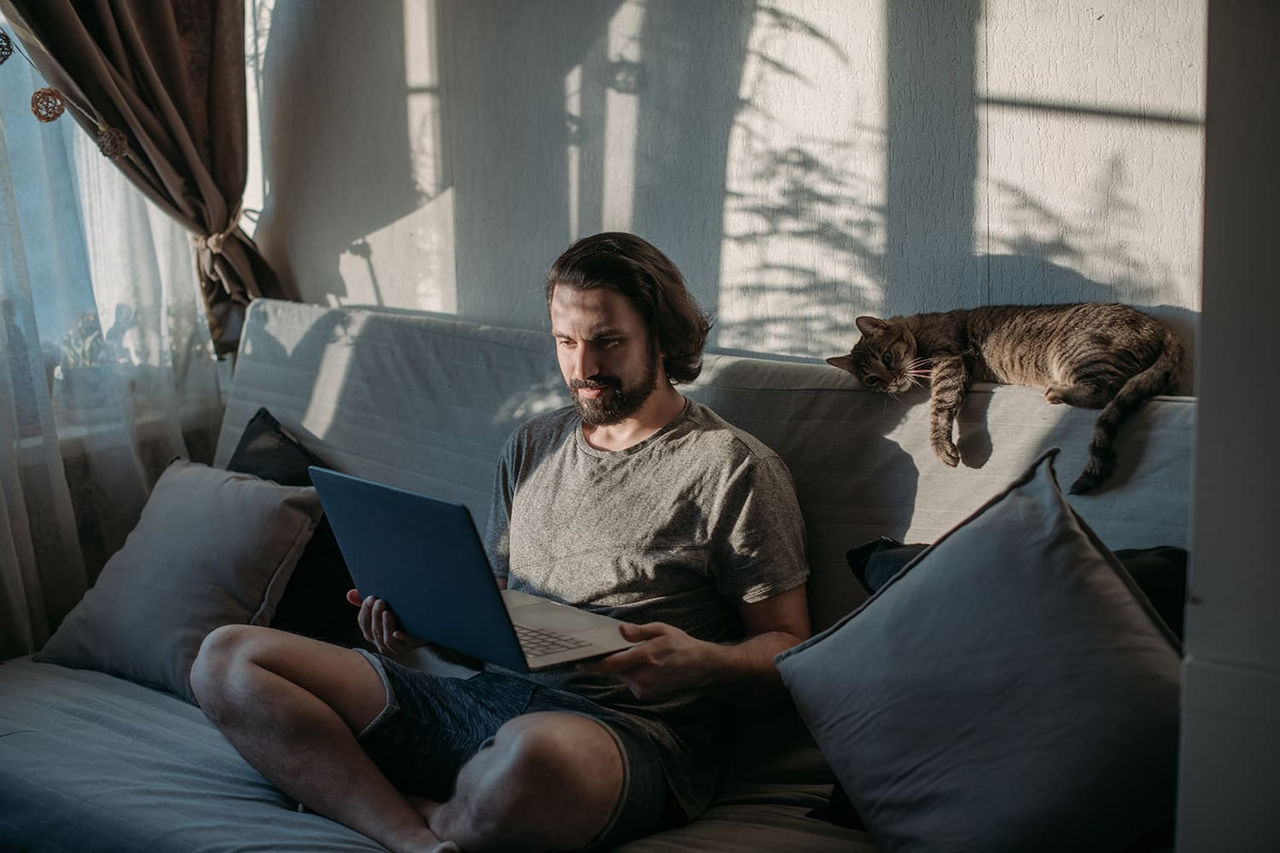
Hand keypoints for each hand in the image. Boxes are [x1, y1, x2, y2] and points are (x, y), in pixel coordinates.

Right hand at [345, 588, 425, 656]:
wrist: (427, 627)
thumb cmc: (401, 617)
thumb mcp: (385, 609)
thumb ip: (369, 604)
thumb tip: (350, 594)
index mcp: (374, 634)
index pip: (364, 625)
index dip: (365, 612)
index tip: (370, 598)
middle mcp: (383, 643)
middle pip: (374, 632)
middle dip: (375, 615)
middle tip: (380, 601)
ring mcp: (397, 646)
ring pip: (387, 640)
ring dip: (385, 625)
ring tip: (388, 612)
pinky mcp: (412, 646)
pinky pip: (405, 644)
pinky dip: (400, 638)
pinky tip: (398, 632)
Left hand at [577, 622, 718, 700]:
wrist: (701, 667)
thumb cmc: (680, 645)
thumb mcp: (661, 629)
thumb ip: (638, 632)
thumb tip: (620, 630)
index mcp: (645, 658)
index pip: (611, 665)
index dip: (593, 665)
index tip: (578, 663)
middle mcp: (643, 677)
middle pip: (614, 670)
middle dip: (610, 661)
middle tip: (612, 650)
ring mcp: (645, 689)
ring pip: (622, 677)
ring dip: (623, 668)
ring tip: (640, 657)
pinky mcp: (647, 695)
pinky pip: (631, 683)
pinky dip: (632, 675)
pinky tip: (646, 668)